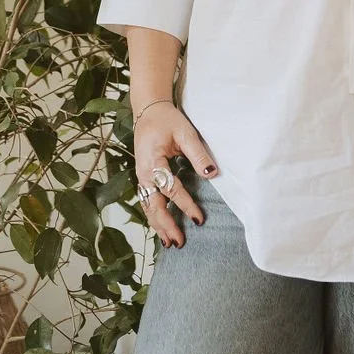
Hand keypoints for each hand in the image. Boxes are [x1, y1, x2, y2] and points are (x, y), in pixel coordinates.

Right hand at [134, 102, 217, 248]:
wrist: (148, 110)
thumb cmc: (167, 120)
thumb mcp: (185, 133)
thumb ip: (198, 154)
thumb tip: (212, 174)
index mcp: (153, 162)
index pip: (171, 189)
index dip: (186, 205)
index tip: (199, 219)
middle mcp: (144, 173)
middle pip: (154, 205)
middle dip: (166, 225)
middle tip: (180, 242)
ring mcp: (141, 177)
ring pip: (148, 207)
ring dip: (158, 225)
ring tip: (171, 243)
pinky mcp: (143, 178)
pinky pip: (146, 202)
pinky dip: (154, 217)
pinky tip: (161, 228)